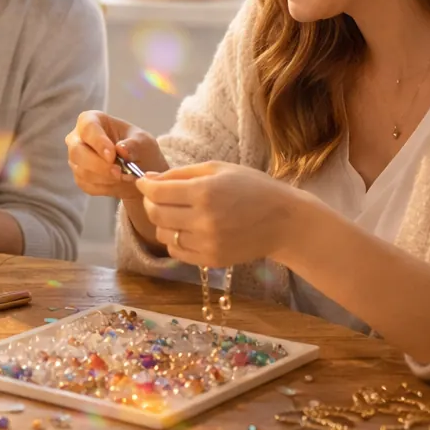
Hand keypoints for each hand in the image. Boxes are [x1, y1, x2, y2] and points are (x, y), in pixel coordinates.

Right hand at [66, 110, 167, 199]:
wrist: (139, 170)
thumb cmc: (138, 148)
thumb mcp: (144, 142)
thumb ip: (134, 144)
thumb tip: (121, 149)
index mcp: (92, 120)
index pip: (88, 127)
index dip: (98, 141)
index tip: (112, 156)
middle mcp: (78, 138)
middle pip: (77, 151)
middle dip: (99, 165)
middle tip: (119, 172)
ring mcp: (76, 158)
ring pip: (82, 171)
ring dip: (106, 178)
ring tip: (126, 177)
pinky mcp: (79, 177)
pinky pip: (87, 184)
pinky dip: (106, 187)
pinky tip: (118, 182)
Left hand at [135, 162, 319, 266]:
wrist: (285, 221)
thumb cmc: (252, 188)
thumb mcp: (218, 169)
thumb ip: (180, 174)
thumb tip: (149, 178)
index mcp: (204, 192)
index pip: (157, 192)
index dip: (145, 185)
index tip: (144, 181)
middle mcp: (204, 220)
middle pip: (155, 214)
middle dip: (150, 202)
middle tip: (158, 196)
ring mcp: (207, 243)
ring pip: (163, 235)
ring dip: (162, 222)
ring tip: (177, 213)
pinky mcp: (212, 260)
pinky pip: (177, 251)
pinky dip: (175, 240)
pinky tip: (187, 229)